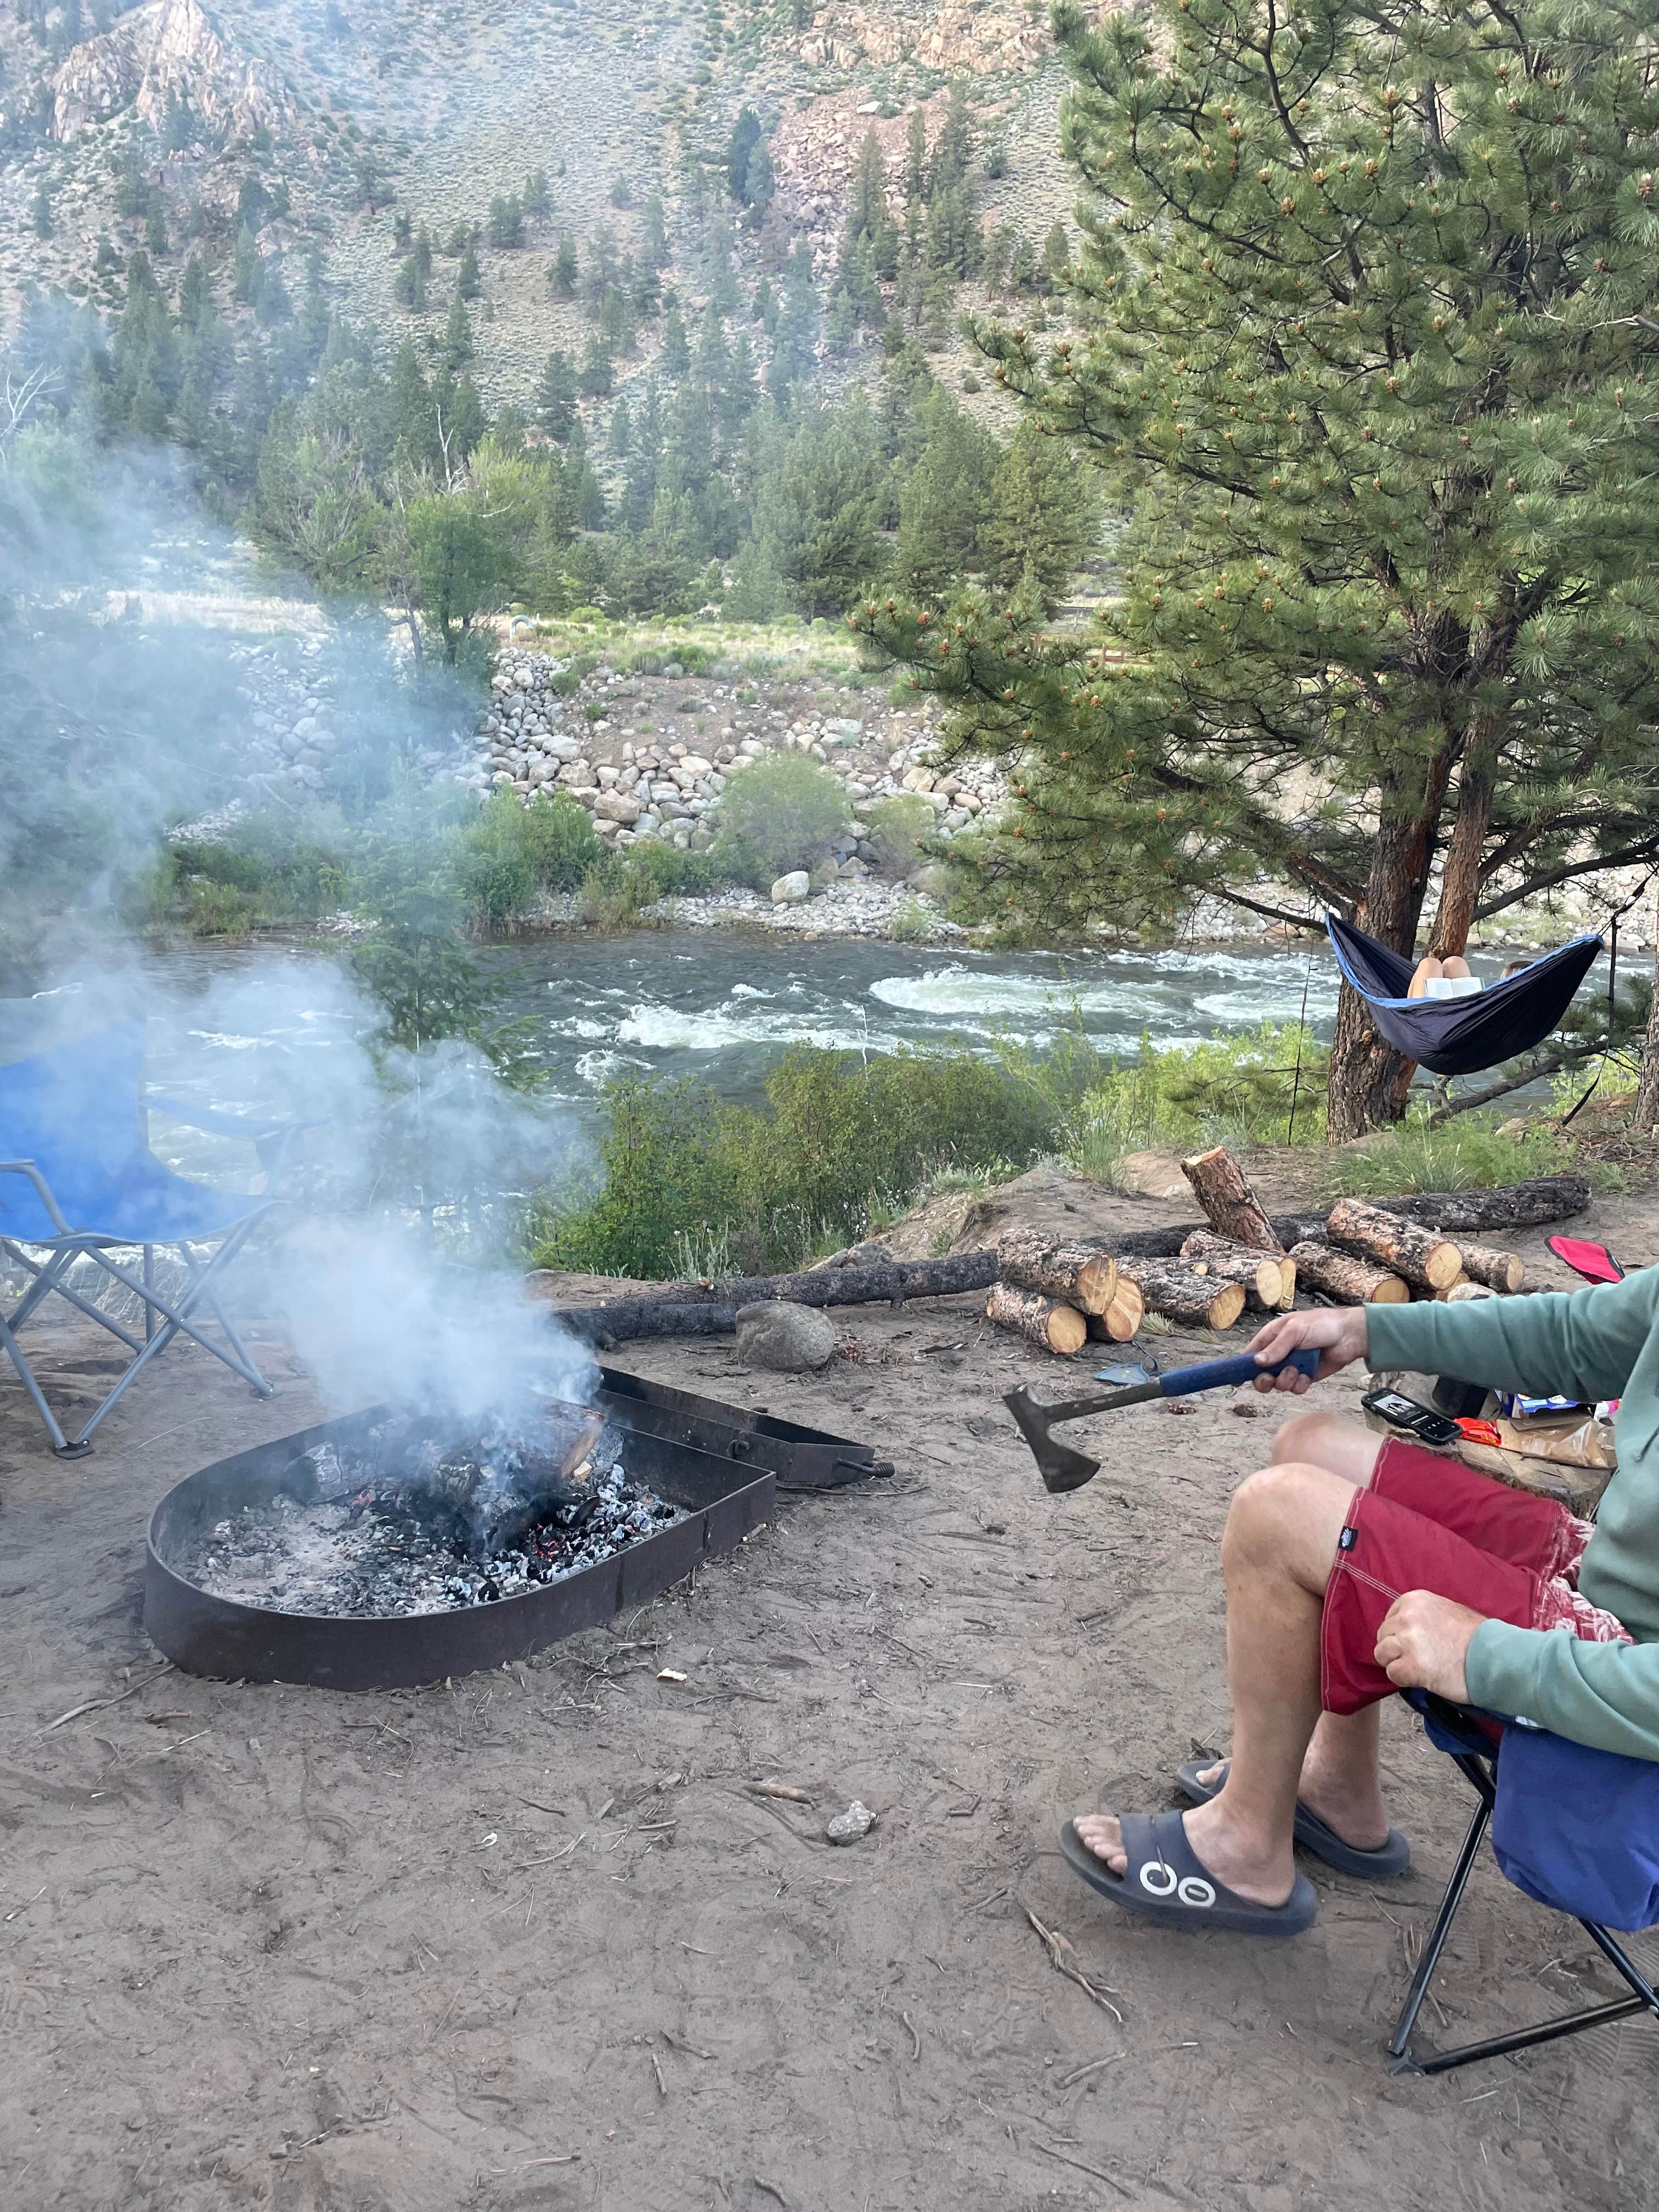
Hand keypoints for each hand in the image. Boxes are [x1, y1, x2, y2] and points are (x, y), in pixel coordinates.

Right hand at [1248, 1305, 1368, 1391]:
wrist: (1349, 1336)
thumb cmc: (1322, 1325)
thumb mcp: (1295, 1331)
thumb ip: (1276, 1347)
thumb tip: (1256, 1362)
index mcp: (1271, 1338)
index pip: (1250, 1354)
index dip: (1241, 1366)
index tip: (1235, 1379)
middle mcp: (1279, 1353)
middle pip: (1260, 1374)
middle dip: (1264, 1380)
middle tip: (1271, 1379)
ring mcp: (1291, 1366)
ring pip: (1277, 1384)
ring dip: (1285, 1381)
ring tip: (1296, 1372)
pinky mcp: (1305, 1377)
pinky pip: (1294, 1388)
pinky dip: (1299, 1385)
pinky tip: (1307, 1376)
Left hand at [1374, 1591, 1484, 1701]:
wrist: (1495, 1657)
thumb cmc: (1476, 1636)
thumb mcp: (1447, 1610)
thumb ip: (1422, 1615)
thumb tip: (1405, 1627)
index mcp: (1414, 1600)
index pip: (1390, 1618)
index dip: (1400, 1634)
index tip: (1416, 1643)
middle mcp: (1407, 1617)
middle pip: (1383, 1636)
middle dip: (1397, 1649)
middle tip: (1419, 1658)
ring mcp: (1408, 1641)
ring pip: (1382, 1655)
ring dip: (1398, 1664)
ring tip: (1420, 1668)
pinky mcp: (1412, 1666)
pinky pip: (1393, 1674)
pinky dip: (1404, 1679)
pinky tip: (1423, 1678)